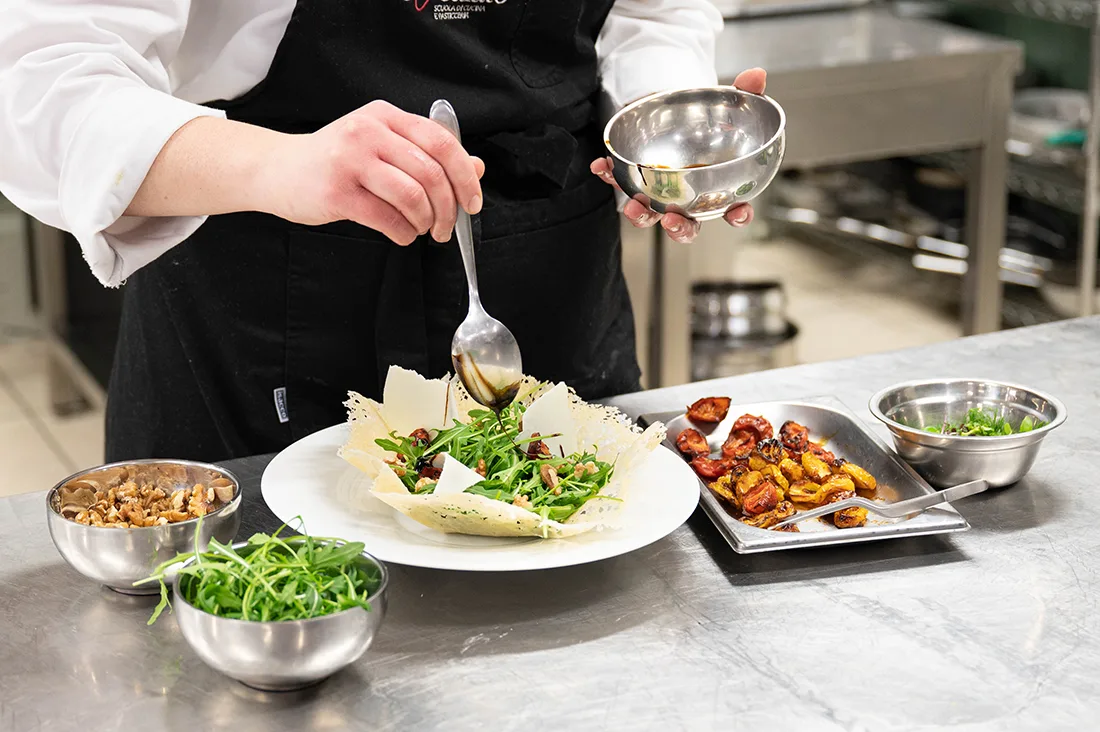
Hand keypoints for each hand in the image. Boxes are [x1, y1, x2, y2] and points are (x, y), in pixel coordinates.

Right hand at [273, 100, 484, 244]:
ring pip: (412, 195)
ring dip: (425, 221)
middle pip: (431, 172)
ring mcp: (350, 160)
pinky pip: (386, 218)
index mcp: (385, 116)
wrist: (277, 169)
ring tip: (421, 229)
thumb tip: (476, 168)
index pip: (442, 142)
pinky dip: (403, 233)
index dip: (465, 176)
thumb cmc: (335, 161)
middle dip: (448, 207)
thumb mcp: (382, 147)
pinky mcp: (336, 191)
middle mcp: (369, 131)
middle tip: (445, 227)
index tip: (473, 201)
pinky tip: (402, 234)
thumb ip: (427, 155)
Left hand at [591, 68, 766, 242]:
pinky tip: (602, 166)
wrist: (673, 110)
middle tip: (672, 220)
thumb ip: (744, 92)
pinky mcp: (635, 180)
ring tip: (632, 206)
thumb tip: (756, 75)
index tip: (738, 213)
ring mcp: (660, 193)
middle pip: (688, 225)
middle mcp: (688, 196)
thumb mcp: (725, 103)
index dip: (737, 215)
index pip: (732, 208)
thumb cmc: (704, 118)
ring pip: (651, 214)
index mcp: (716, 185)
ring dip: (641, 215)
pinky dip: (610, 176)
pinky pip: (622, 183)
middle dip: (680, 228)